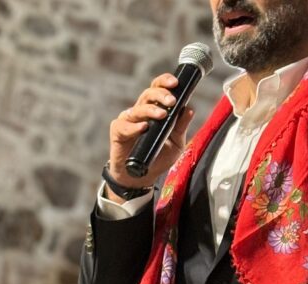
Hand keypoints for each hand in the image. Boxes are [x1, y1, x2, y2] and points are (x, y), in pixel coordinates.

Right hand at [107, 73, 194, 201]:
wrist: (142, 176)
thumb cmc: (159, 156)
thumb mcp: (176, 143)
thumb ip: (181, 127)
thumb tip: (189, 109)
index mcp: (155, 109)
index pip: (159, 89)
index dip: (165, 82)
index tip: (176, 83)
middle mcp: (141, 111)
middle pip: (148, 94)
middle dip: (161, 94)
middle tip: (171, 101)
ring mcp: (128, 120)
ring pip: (138, 108)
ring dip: (150, 110)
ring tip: (162, 115)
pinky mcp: (118, 131)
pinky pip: (124, 126)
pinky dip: (134, 127)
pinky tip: (143, 128)